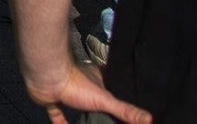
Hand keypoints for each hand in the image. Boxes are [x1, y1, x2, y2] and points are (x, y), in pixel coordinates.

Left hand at [23, 57, 153, 120]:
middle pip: (94, 99)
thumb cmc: (76, 83)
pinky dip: (60, 121)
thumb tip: (150, 120)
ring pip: (76, 106)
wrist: (46, 77)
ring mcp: (66, 92)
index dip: (117, 96)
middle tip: (110, 121)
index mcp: (96, 79)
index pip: (111, 88)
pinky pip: (56, 114)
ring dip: (82, 116)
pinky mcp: (51, 100)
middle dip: (100, 110)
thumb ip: (125, 111)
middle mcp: (82, 84)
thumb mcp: (105, 99)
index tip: (125, 110)